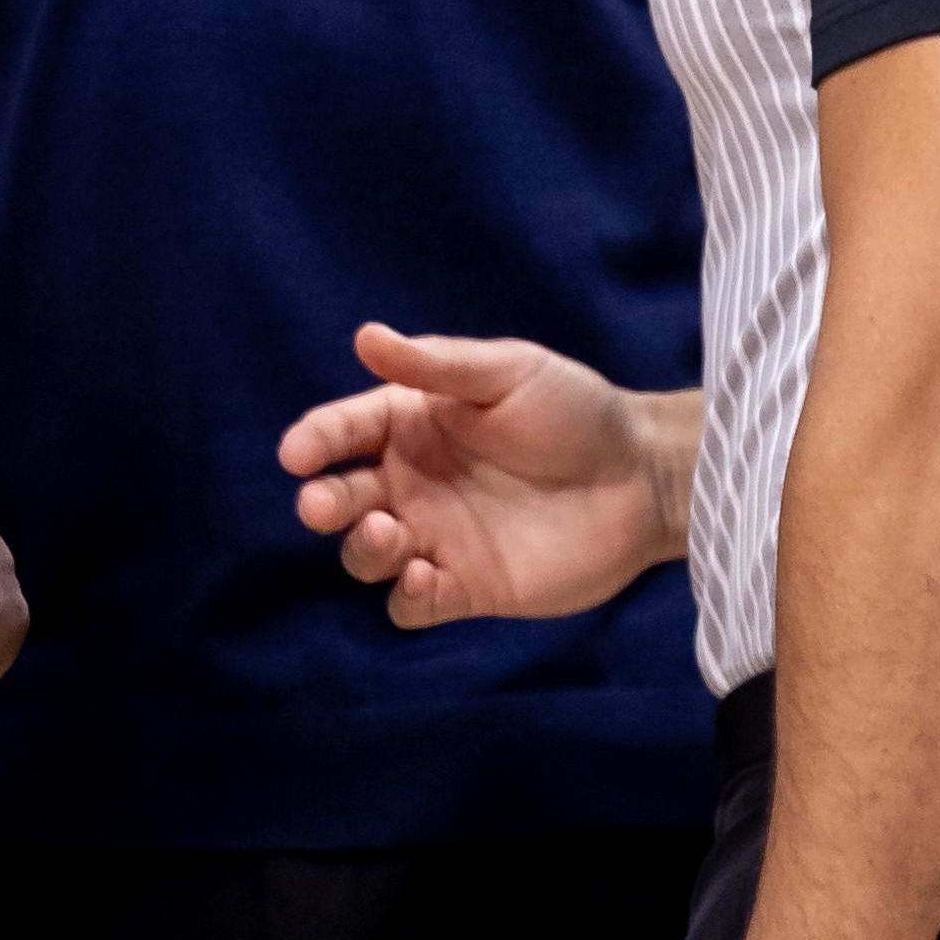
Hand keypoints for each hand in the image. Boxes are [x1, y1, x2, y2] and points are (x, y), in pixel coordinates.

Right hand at [280, 324, 681, 627]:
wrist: (642, 477)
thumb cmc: (574, 410)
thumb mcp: (507, 372)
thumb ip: (436, 365)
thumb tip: (365, 337)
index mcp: (414, 423)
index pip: (346, 431)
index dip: (316, 440)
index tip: (297, 453)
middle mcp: (414, 482)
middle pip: (344, 498)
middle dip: (322, 502)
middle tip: (321, 504)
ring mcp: (438, 537)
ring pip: (368, 554)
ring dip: (362, 548)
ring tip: (389, 532)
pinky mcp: (467, 587)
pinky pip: (413, 603)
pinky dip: (405, 595)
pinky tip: (424, 575)